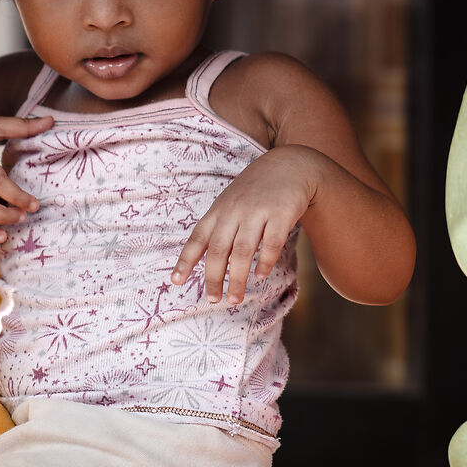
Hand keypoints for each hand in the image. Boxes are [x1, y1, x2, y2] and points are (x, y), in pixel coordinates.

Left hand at [173, 146, 323, 302]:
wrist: (290, 165)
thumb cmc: (256, 191)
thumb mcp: (230, 203)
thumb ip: (218, 228)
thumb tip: (203, 261)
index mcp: (219, 210)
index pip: (198, 238)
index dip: (186, 261)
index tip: (176, 282)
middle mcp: (234, 211)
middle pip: (218, 250)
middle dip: (213, 278)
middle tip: (213, 300)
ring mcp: (257, 211)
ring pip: (243, 251)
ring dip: (237, 278)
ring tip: (235, 299)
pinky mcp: (281, 213)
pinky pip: (272, 243)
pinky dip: (265, 262)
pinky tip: (260, 276)